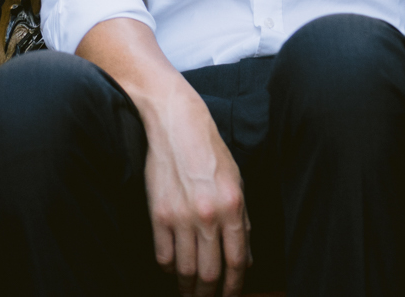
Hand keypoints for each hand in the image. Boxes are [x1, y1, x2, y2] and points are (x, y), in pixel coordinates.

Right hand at [141, 79, 249, 295]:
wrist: (177, 125)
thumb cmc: (210, 151)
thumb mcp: (237, 181)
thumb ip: (243, 221)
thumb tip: (246, 258)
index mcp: (233, 205)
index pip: (237, 260)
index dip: (235, 286)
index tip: (232, 296)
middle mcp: (208, 214)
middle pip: (210, 273)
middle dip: (211, 295)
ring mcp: (181, 216)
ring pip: (186, 271)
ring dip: (189, 289)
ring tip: (191, 294)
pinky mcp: (158, 215)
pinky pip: (164, 257)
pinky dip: (169, 270)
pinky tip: (174, 271)